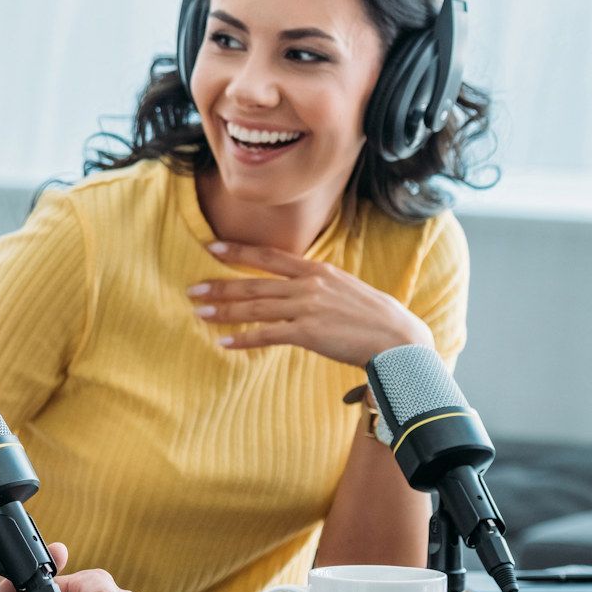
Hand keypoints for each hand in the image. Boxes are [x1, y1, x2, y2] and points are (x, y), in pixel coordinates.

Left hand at [187, 240, 433, 366]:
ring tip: (200, 313)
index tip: (211, 248)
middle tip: (192, 289)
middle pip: (254, 283)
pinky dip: (243, 339)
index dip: (239, 252)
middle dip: (220, 285)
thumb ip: (320, 285)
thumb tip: (299, 286)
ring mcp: (307, 308)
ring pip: (255, 307)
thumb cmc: (376, 318)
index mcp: (318, 271)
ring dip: (224, 311)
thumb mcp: (346, 288)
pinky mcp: (308, 333)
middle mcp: (309, 285)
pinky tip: (224, 342)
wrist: (398, 340)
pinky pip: (267, 335)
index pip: (270, 256)